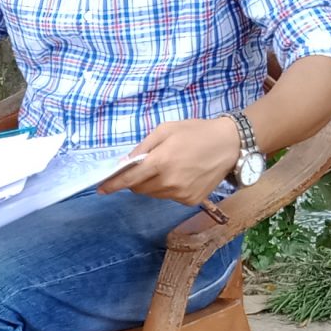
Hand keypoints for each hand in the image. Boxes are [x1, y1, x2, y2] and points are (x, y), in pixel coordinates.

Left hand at [99, 116, 240, 206]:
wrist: (229, 145)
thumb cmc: (195, 132)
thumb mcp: (165, 130)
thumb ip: (143, 148)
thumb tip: (124, 163)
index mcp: (161, 162)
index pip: (129, 179)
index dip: (113, 184)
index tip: (101, 189)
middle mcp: (169, 182)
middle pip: (139, 189)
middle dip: (135, 179)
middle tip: (145, 166)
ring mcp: (181, 194)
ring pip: (153, 194)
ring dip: (152, 184)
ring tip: (167, 167)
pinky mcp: (190, 201)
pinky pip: (169, 197)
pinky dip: (167, 188)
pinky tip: (181, 174)